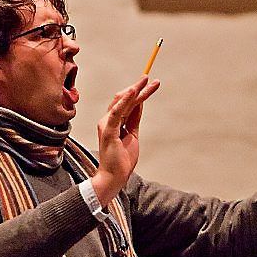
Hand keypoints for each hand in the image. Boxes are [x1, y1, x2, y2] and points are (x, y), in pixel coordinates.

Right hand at [92, 76, 160, 206]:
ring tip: (146, 81)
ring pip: (122, 102)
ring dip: (135, 90)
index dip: (137, 93)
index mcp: (112, 122)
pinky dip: (125, 100)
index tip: (149, 84)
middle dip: (137, 88)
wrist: (114, 176)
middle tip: (150, 79)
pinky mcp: (108, 130)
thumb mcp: (132, 134)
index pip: (125, 103)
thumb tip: (140, 104)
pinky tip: (133, 91)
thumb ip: (134, 119)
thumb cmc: (122, 159)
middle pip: (123, 99)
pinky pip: (117, 111)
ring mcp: (106, 124)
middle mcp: (107, 120)